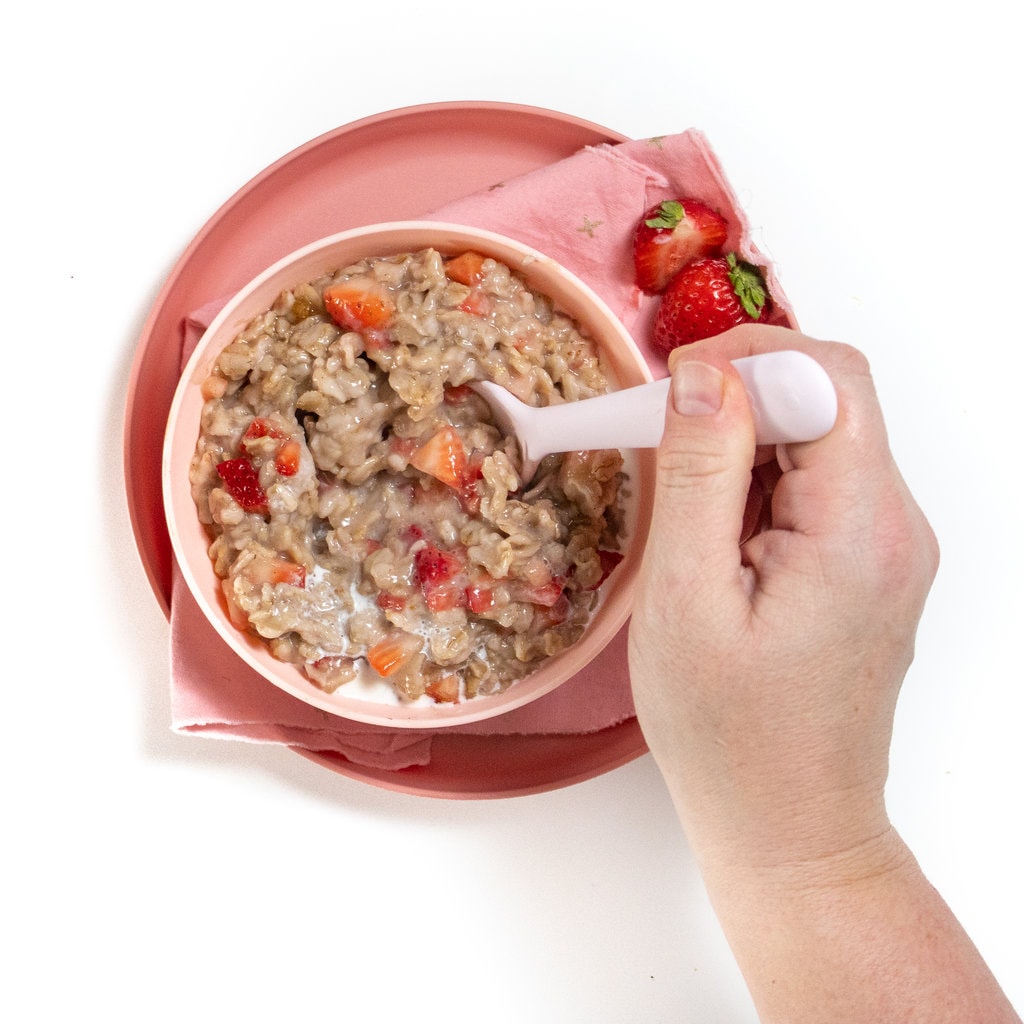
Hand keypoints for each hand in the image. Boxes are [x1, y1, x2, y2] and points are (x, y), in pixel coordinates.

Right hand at [628, 325, 939, 873]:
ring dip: (742, 445)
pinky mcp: (866, 564)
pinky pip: (814, 486)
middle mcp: (893, 528)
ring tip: (682, 511)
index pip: (829, 378)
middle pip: (828, 401)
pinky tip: (712, 537)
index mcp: (860, 530)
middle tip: (659, 440)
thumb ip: (699, 475)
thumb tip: (705, 376)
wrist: (790, 827)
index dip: (749, 355)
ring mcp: (886, 546)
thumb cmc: (732, 737)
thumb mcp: (687, 600)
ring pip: (818, 440)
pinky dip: (756, 483)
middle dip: (739, 399)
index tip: (672, 383)